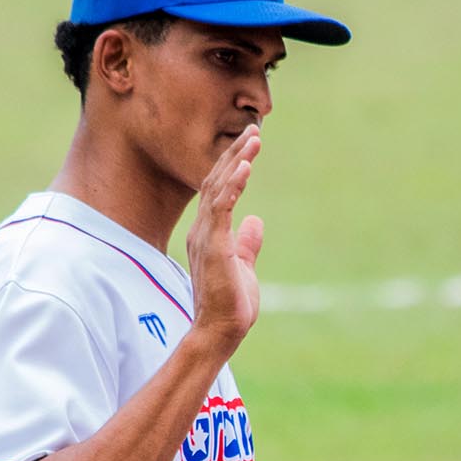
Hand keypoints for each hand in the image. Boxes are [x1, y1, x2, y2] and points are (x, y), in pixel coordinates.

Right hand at [185, 125, 264, 356]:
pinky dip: (233, 185)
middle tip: (254, 129)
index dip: (233, 165)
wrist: (220, 331)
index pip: (219, 190)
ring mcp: (206, 236)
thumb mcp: (243, 266)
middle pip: (217, 181)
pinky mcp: (214, 246)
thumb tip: (256, 221)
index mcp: (209, 233)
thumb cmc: (230, 304)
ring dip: (237, 161)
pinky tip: (245, 165)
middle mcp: (203, 230)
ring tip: (254, 138)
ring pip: (219, 188)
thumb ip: (247, 243)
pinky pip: (221, 207)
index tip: (250, 143)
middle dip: (236, 154)